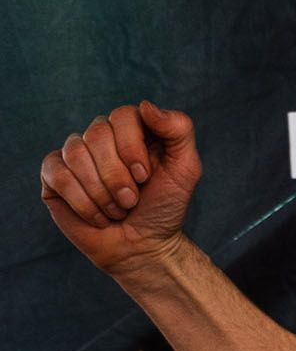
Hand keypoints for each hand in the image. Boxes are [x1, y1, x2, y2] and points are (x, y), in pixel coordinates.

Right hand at [39, 101, 202, 275]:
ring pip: (75, 154)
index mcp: (133, 130)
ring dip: (101, 192)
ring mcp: (75, 154)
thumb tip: (144, 105)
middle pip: (97, 134)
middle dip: (117, 176)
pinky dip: (82, 201)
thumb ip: (179, 130)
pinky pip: (58, 174)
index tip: (145, 176)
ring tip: (118, 209)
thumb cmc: (165, 207)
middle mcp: (102, 137)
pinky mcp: (53, 175)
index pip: (123, 115)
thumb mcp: (186, 169)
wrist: (144, 246)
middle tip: (132, 200)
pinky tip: (98, 216)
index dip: (131, 147)